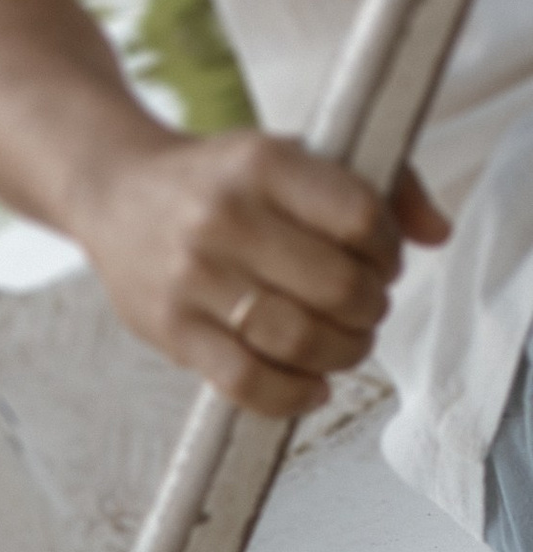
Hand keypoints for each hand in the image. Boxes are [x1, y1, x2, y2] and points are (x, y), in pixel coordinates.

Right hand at [71, 130, 449, 417]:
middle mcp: (225, 218)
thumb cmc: (218, 180)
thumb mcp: (291, 155)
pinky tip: (312, 387)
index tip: (384, 263)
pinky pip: (246, 381)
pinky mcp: (172, 330)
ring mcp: (194, 278)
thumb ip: (375, 185)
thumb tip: (436, 233)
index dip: (388, 252)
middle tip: (367, 311)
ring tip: (344, 347)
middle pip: (336, 288)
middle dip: (370, 310)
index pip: (360, 218)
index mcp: (263, 163)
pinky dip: (292, 395)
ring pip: (296, 339)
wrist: (115, 193)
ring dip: (341, 354)